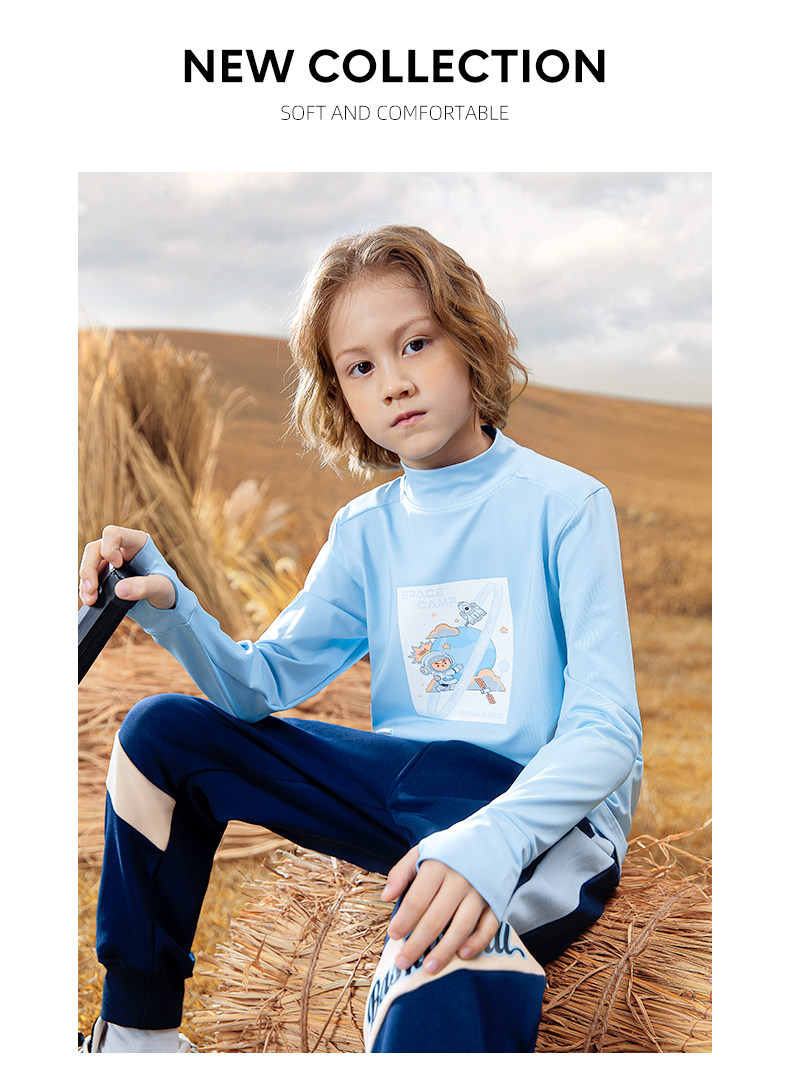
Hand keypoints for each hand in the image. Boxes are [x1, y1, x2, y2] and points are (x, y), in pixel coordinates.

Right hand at [79, 525, 174, 610]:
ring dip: (85, 581)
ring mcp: (111, 562)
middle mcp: (121, 548)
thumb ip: (144, 587)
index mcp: (137, 542)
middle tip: (91, 589)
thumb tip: (120, 590)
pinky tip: (89, 600)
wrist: (164, 605)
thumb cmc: (167, 590)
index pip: (113, 534)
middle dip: (89, 568)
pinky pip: (89, 577)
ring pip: (89, 563)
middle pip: (95, 549)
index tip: (117, 566)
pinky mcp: (105, 576)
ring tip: (90, 599)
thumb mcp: (161, 588)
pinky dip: (85, 588)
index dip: (109, 548)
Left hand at [381, 847, 498, 974]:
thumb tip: (386, 897)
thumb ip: (401, 872)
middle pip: (436, 918)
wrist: (492, 838)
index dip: (404, 920)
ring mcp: (480, 892)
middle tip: (403, 962)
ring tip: (428, 968)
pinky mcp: (496, 901)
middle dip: (417, 943)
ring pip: (461, 926)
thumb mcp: (423, 850)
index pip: (417, 898)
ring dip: (444, 950)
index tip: (393, 936)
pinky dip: (477, 943)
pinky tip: (463, 955)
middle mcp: (460, 879)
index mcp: (438, 865)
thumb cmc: (450, 850)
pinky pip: (489, 927)